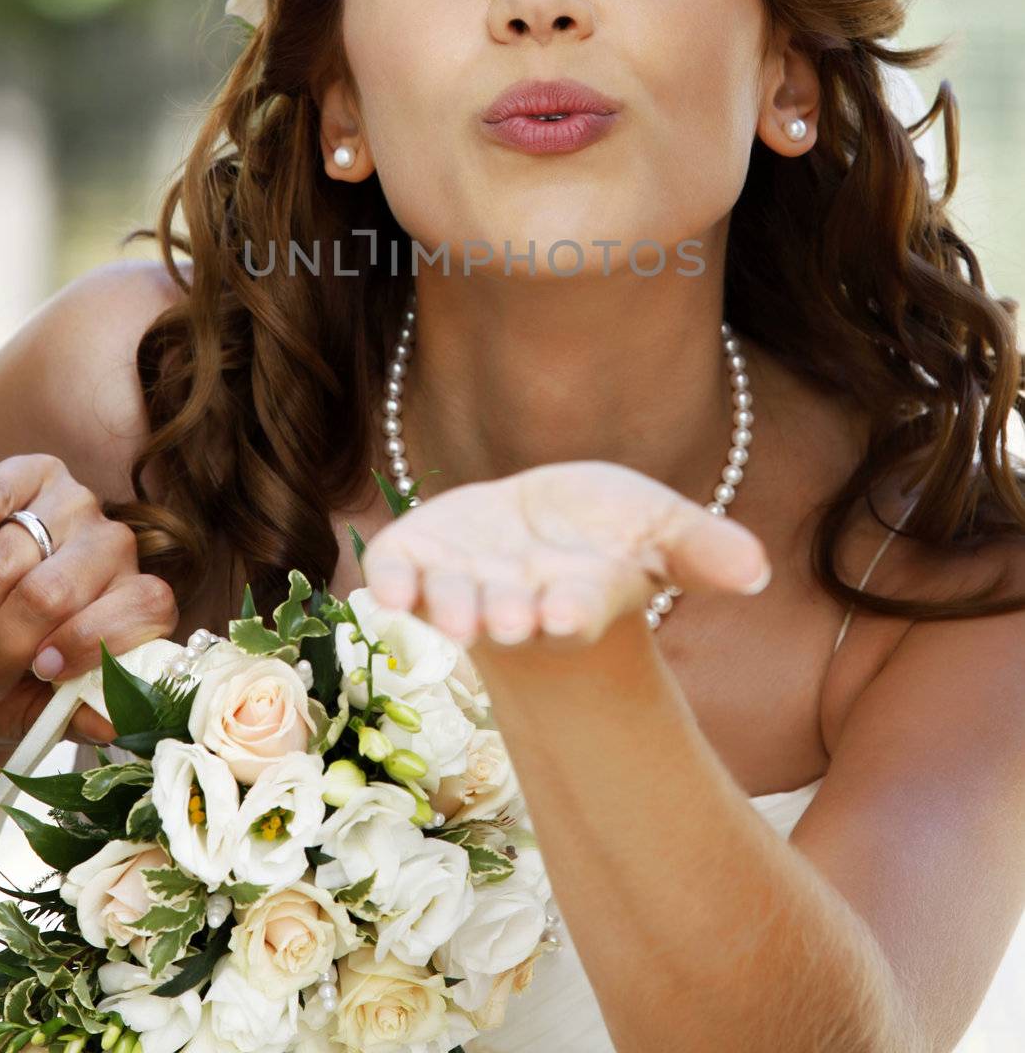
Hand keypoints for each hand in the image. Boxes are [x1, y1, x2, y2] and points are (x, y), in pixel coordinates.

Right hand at [0, 453, 178, 748]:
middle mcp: (115, 547)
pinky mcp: (39, 476)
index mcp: (138, 599)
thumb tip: (112, 724)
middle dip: (6, 644)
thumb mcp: (44, 705)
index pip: (139, 610)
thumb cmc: (17, 672)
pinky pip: (12, 483)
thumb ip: (77, 713)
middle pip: (56, 592)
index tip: (42, 673)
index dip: (85, 644)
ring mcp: (78, 506)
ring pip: (15, 554)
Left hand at [361, 460, 771, 650]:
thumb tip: (760, 570)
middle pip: (511, 615)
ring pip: (452, 605)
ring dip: (453, 609)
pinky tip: (386, 585)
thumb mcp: (661, 528)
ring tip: (457, 615)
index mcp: (576, 597)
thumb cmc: (604, 538)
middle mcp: (515, 600)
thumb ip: (705, 549)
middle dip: (510, 616)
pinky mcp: (417, 558)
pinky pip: (395, 577)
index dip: (573, 612)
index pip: (578, 609)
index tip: (568, 613)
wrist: (534, 534)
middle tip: (515, 619)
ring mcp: (462, 583)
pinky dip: (389, 581)